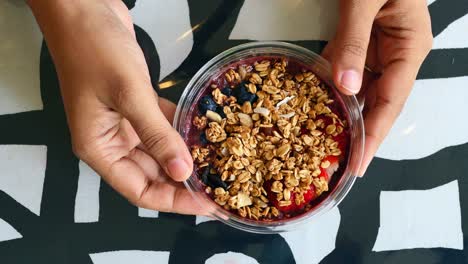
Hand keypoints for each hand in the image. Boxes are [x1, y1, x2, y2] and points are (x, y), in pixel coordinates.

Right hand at [28, 0, 200, 213]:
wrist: (84, 8)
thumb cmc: (95, 49)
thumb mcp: (129, 94)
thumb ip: (157, 135)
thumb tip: (182, 173)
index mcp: (99, 148)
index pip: (139, 190)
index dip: (173, 201)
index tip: (206, 203)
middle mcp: (112, 141)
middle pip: (152, 175)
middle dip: (184, 182)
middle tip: (221, 186)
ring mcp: (125, 122)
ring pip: (160, 151)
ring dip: (186, 157)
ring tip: (219, 165)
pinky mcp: (137, 104)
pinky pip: (162, 126)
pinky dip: (181, 130)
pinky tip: (205, 134)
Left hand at [322, 0, 432, 175]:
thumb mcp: (365, 1)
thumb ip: (353, 41)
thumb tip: (344, 88)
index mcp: (409, 48)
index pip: (391, 102)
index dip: (374, 135)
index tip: (357, 163)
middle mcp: (396, 55)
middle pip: (376, 103)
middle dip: (357, 133)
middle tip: (335, 163)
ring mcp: (375, 50)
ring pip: (358, 91)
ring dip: (341, 115)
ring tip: (322, 143)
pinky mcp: (357, 44)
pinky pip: (344, 72)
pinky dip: (329, 90)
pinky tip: (314, 107)